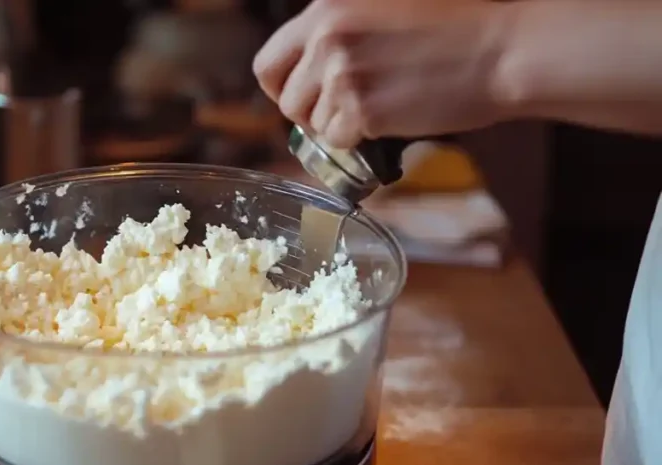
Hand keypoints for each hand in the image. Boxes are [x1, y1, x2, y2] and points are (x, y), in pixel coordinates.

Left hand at [253, 0, 512, 148]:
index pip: (268, 61)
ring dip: (338, 126)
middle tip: (343, 111)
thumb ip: (341, 26)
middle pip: (285, 98)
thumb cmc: (458, 24)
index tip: (304, 95)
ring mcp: (342, 73)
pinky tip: (390, 120)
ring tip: (379, 108)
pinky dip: (359, 141)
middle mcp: (326, 36)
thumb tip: (310, 62)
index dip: (282, 86)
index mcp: (326, 7)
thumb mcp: (385, 4)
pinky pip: (338, 142)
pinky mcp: (362, 108)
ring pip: (311, 123)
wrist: (504, 47)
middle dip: (309, 112)